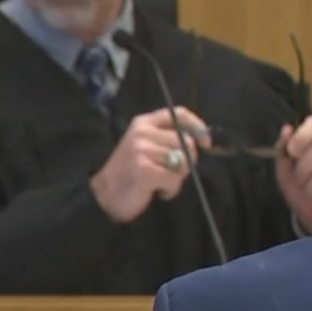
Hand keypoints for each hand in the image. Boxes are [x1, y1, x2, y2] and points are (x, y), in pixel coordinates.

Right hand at [90, 107, 211, 223]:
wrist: (105, 196)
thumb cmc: (131, 173)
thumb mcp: (148, 148)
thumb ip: (169, 139)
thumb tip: (201, 141)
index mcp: (144, 123)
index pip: (178, 114)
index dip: (198, 127)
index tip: (206, 143)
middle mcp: (142, 132)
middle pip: (187, 142)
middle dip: (186, 162)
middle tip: (170, 172)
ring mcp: (141, 149)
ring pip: (183, 162)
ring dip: (176, 178)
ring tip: (159, 181)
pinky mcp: (143, 167)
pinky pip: (174, 178)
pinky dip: (170, 189)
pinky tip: (157, 190)